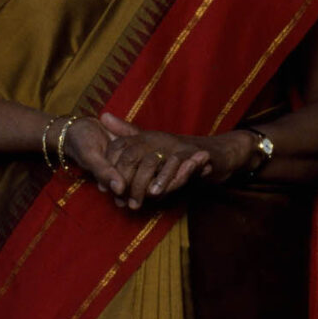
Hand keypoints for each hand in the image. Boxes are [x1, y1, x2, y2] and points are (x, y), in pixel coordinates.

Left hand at [76, 112, 249, 211]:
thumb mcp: (151, 142)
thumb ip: (127, 133)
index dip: (112, 169)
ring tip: (132, 202)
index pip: (121, 148)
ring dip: (141, 183)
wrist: (214, 154)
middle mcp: (158, 138)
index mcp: (146, 137)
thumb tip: (103, 116)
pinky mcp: (192, 153)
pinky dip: (166, 178)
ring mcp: (175, 145)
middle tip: (117, 200)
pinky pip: (176, 165)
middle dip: (123, 179)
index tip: (104, 189)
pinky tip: (156, 192)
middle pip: (132, 155)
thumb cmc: (179, 151)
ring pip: (152, 162)